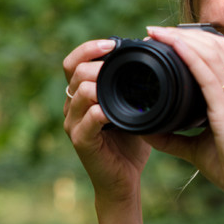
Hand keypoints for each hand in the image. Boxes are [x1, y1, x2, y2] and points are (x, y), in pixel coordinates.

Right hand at [63, 39, 152, 201]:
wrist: (124, 180)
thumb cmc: (130, 143)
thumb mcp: (132, 107)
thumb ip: (133, 86)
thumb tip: (151, 54)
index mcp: (81, 95)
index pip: (73, 62)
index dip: (88, 48)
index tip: (112, 43)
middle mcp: (72, 106)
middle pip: (75, 72)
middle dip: (97, 63)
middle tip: (118, 61)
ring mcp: (74, 124)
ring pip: (80, 92)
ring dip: (100, 84)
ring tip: (120, 85)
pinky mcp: (81, 142)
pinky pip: (88, 119)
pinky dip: (102, 112)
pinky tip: (115, 112)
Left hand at [141, 26, 223, 223]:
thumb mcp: (196, 149)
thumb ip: (174, 139)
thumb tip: (148, 131)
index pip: (215, 54)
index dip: (191, 41)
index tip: (164, 39)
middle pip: (212, 46)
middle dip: (182, 34)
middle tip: (154, 32)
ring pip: (209, 53)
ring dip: (182, 38)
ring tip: (157, 33)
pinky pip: (208, 74)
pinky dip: (190, 55)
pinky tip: (175, 45)